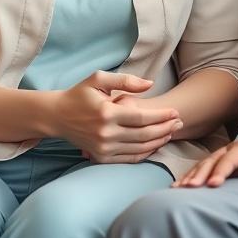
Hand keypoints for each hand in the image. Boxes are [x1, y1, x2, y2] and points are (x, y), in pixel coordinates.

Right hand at [53, 71, 181, 162]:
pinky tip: (156, 145)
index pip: (142, 118)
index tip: (176, 112)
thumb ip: (126, 80)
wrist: (57, 116)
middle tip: (179, 122)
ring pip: (139, 149)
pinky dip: (145, 153)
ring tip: (171, 132)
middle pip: (144, 135)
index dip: (161, 116)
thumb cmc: (79, 94)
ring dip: (159, 142)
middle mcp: (105, 134)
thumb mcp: (99, 79)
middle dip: (165, 129)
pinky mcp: (101, 157)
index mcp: (106, 113)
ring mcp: (103, 148)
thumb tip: (150, 85)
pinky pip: (129, 159)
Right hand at [175, 135, 237, 187]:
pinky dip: (188, 177)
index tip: (214, 184)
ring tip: (177, 189)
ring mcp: (220, 156)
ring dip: (190, 176)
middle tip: (189, 188)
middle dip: (200, 174)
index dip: (221, 171)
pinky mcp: (216, 164)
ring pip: (202, 165)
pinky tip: (177, 187)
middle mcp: (228, 151)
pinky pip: (200, 170)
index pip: (230, 160)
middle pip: (211, 161)